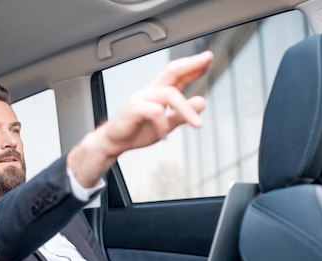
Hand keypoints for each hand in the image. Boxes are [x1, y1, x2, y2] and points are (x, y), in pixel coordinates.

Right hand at [67, 50, 213, 187]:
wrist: (113, 142)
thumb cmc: (137, 131)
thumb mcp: (166, 125)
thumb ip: (182, 114)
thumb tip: (201, 102)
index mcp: (158, 92)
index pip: (177, 74)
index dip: (193, 65)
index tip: (208, 57)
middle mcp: (150, 91)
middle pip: (172, 71)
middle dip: (190, 64)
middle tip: (207, 59)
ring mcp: (141, 98)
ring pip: (170, 94)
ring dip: (186, 110)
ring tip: (197, 124)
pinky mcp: (133, 109)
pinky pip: (156, 111)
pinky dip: (164, 125)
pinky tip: (164, 136)